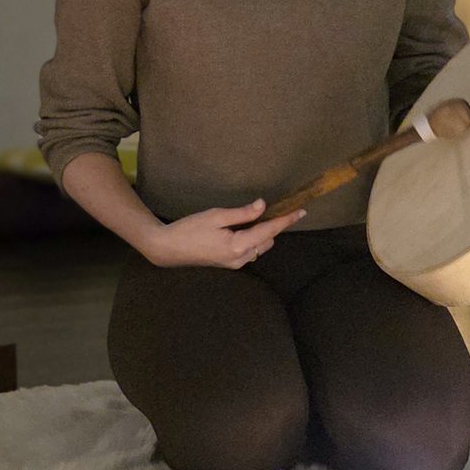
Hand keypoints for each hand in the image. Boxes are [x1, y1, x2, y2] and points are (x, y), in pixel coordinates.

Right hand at [149, 198, 305, 269]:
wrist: (168, 248)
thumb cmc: (190, 229)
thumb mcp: (216, 216)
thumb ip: (242, 213)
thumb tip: (262, 206)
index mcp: (238, 245)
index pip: (269, 231)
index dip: (285, 220)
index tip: (301, 212)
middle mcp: (240, 258)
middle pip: (267, 240)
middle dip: (274, 226)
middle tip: (277, 208)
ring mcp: (234, 264)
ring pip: (260, 247)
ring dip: (264, 233)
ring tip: (261, 217)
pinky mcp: (228, 263)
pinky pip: (250, 251)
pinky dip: (254, 240)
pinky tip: (247, 228)